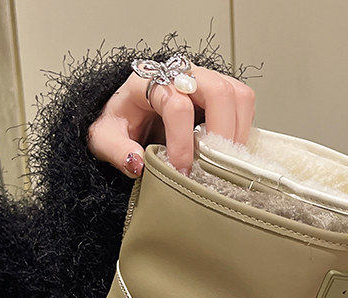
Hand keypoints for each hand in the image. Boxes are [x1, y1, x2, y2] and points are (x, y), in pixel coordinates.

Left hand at [88, 64, 254, 177]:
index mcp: (148, 82)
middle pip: (218, 90)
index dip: (182, 142)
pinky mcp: (220, 93)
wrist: (128, 113)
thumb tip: (139, 163)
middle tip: (213, 166)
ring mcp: (205, 81)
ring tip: (224, 161)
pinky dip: (243, 129)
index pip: (177, 105)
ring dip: (237, 130)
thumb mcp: (103, 138)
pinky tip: (227, 151)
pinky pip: (244, 104)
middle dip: (221, 133)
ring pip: (238, 94)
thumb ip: (116, 150)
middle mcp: (181, 75)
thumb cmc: (120, 122)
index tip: (182, 171)